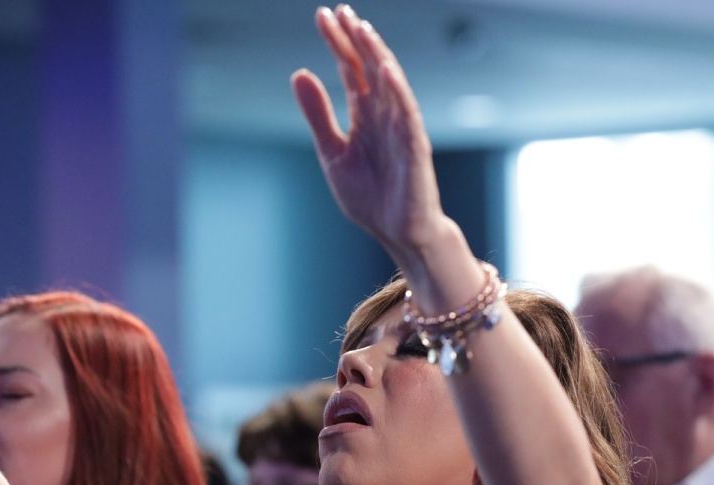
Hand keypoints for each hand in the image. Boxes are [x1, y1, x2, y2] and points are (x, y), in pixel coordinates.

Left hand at [292, 6, 446, 256]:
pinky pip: (407, 113)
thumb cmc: (370, 198)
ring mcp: (401, 127)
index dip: (338, 43)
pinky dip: (398, 91)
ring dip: (377, 55)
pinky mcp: (414, 146)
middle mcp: (385, 114)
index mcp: (365, 115)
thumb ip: (318, 115)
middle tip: (339, 11)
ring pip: (390, 83)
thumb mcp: (332, 153)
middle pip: (369, 67)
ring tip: (361, 29)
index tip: (322, 17)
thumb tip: (299, 73)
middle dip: (355, 39)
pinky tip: (384, 69)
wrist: (396, 233)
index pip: (352, 69)